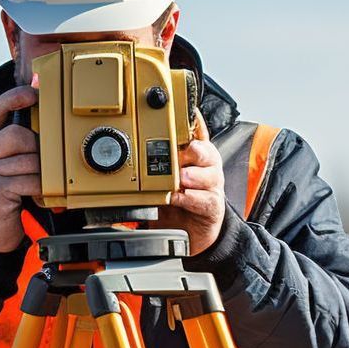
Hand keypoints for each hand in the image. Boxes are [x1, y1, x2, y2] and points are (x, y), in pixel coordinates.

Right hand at [0, 86, 40, 252]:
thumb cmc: (6, 196)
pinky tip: (39, 196)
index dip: (15, 96)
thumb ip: (21, 147)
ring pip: (28, 160)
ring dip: (42, 174)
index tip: (35, 89)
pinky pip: (30, 180)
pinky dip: (41, 189)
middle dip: (37, 148)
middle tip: (43, 164)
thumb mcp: (10, 166)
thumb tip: (46, 128)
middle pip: (17, 134)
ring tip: (41, 184)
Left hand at [154, 111, 224, 255]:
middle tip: (179, 155)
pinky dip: (191, 198)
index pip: (198, 132)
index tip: (187, 115)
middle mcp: (206, 168)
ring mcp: (211, 187)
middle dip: (193, 151)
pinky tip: (179, 198)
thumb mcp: (161, 178)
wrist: (188, 232)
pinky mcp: (213, 206)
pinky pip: (206, 199)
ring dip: (193, 175)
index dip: (193, 123)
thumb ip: (154, 161)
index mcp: (194, 156)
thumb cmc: (175, 201)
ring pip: (210, 174)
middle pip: (206, 151)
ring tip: (181, 178)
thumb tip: (135, 144)